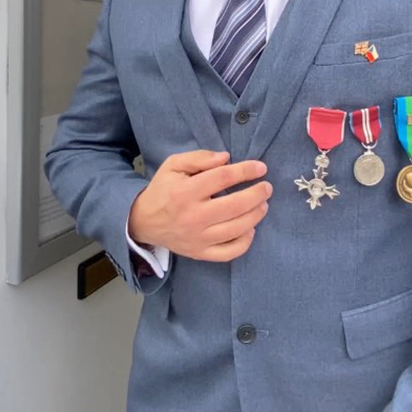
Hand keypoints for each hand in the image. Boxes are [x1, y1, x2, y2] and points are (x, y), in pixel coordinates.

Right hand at [128, 150, 272, 261]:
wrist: (143, 222)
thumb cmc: (163, 189)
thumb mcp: (174, 165)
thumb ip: (199, 158)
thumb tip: (226, 158)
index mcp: (185, 192)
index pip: (223, 178)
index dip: (246, 171)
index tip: (261, 167)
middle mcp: (193, 217)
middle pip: (234, 206)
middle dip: (257, 195)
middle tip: (267, 187)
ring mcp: (198, 238)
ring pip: (236, 230)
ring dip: (256, 215)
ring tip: (263, 205)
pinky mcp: (200, 253)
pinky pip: (229, 253)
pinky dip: (245, 242)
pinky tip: (250, 229)